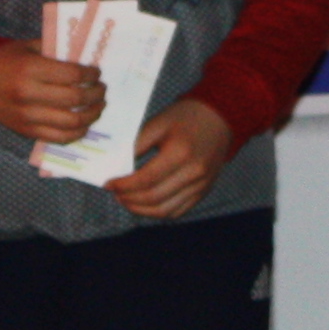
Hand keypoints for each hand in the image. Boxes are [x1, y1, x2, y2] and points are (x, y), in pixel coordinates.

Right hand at [0, 41, 104, 145]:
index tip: (96, 73)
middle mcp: (28, 96)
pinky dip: (78, 133)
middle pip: (75, 99)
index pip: (72, 75)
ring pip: (71, 122)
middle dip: (95, 94)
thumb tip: (86, 59)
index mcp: (30, 70)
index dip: (90, 75)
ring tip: (98, 106)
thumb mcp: (28, 47)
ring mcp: (28, 117)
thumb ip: (55, 51)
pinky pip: (59, 138)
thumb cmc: (7, 61)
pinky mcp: (27, 132)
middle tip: (101, 89)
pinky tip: (84, 123)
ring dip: (92, 114)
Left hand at [112, 100, 235, 219]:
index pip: (145, 179)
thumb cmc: (186, 116)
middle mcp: (193, 173)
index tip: (108, 184)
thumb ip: (137, 144)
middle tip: (115, 192)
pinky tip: (145, 204)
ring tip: (126, 200)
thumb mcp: (158, 122)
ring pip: (165, 211)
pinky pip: (178, 211)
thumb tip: (116, 164)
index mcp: (180, 153)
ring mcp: (201, 185)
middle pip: (153, 198)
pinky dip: (158, 212)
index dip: (123, 185)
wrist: (220, 117)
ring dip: (141, 210)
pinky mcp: (203, 191)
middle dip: (128, 198)